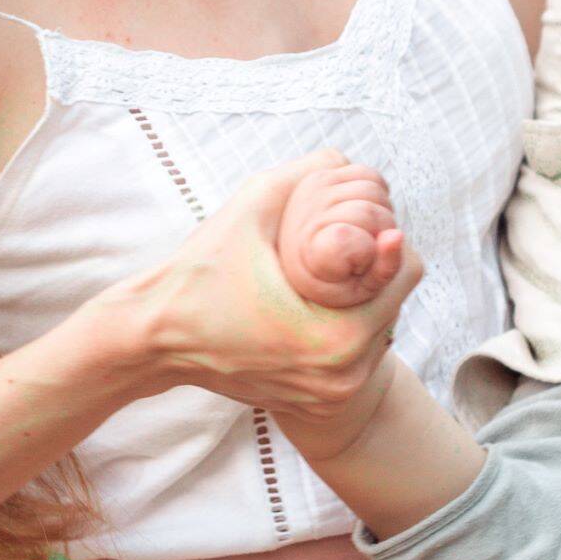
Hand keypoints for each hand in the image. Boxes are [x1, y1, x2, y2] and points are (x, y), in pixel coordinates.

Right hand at [106, 152, 422, 423]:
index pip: (406, 273)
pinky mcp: (314, 401)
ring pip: (378, 328)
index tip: (363, 226)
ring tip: (324, 276)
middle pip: (396, 300)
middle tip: (338, 247)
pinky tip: (311, 304)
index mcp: (338, 337)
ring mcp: (329, 395)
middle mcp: (343, 377)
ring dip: (362, 298)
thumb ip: (303, 173)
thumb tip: (344, 158)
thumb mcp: (250, 208)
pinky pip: (353, 354)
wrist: (154, 339)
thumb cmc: (199, 274)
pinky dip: (343, 326)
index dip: (389, 240)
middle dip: (375, 268)